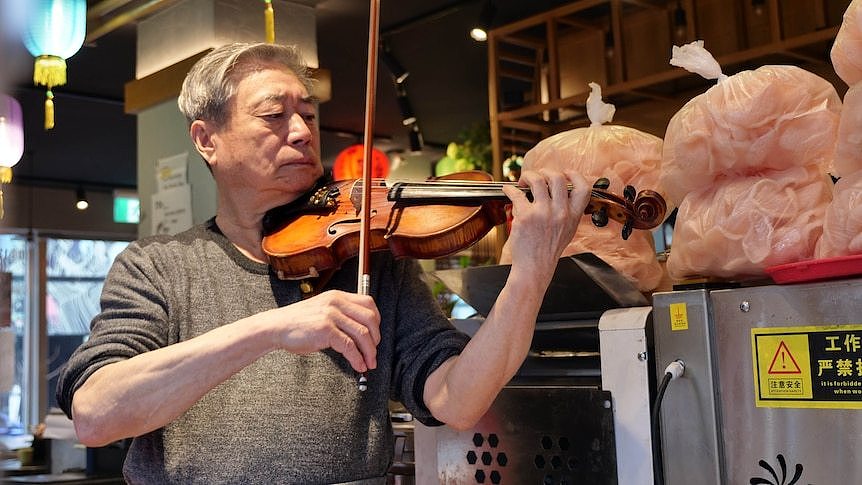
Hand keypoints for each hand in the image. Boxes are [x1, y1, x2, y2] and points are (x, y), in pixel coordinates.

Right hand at [262, 290, 380, 371]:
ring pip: (362, 334)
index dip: (376, 322)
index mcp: (337, 296)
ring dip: (369, 352)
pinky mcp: (325, 330)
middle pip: (370, 319)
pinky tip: (358, 365)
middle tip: (373, 352)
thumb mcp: (322, 310)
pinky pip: (349, 346)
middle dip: (376, 339)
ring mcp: (331, 315)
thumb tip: (362, 334)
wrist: (276, 326)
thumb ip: (341, 315)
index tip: (375, 336)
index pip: (369, 303)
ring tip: (368, 363)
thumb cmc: (298, 322)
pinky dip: (357, 358)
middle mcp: (336, 303)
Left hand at [501, 168, 589, 278]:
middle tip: (538, 176)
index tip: (565, 172)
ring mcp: (543, 213)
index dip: (574, 175)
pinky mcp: (526, 216)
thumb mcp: (567, 230)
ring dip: (528, 176)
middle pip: (557, 177)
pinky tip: (508, 191)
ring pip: (537, 180)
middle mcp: (561, 213)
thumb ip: (568, 211)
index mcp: (573, 215)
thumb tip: (559, 191)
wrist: (535, 267)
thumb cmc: (548, 249)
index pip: (583, 187)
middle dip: (545, 172)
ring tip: (523, 182)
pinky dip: (510, 189)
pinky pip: (517, 193)